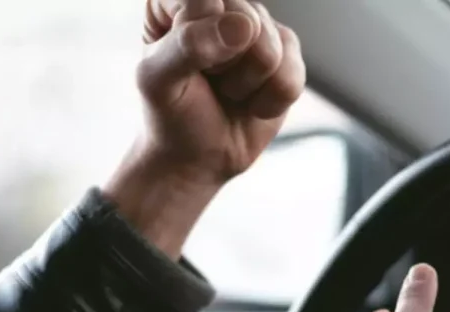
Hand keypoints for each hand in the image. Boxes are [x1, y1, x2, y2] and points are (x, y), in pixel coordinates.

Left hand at [103, 0, 305, 257]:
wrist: (198, 157)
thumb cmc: (172, 113)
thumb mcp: (157, 81)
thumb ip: (187, 46)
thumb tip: (242, 26)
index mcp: (176, 1)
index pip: (204, 1)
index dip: (199, 42)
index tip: (186, 66)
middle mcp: (220, 4)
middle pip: (246, 20)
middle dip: (227, 66)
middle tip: (209, 82)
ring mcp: (257, 27)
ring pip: (271, 48)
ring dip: (247, 86)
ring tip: (229, 93)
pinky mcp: (285, 54)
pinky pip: (293, 74)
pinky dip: (269, 101)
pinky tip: (251, 103)